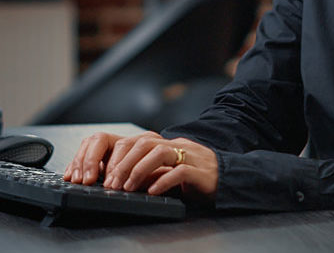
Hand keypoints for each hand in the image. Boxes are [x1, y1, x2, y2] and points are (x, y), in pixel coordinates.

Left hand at [63, 131, 217, 198]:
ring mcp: (190, 155)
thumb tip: (122, 179)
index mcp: (167, 144)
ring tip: (128, 187)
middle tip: (112, 184)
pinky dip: (163, 180)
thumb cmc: (196, 177)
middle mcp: (177, 145)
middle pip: (144, 144)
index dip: (118, 157)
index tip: (105, 175)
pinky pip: (180, 171)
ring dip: (139, 170)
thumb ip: (150, 171)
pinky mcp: (201, 171)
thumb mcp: (168, 171)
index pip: (136, 142)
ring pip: (160, 152)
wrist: (229, 178)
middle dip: (124, 164)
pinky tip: (152, 191)